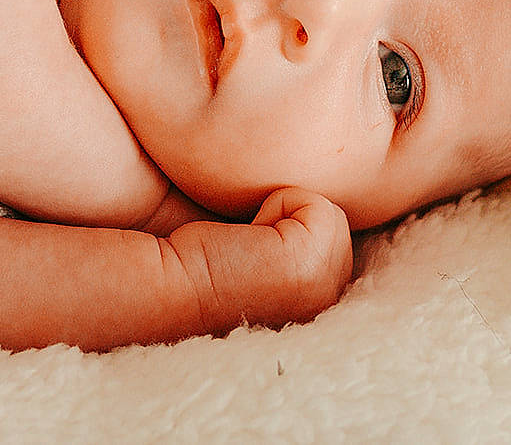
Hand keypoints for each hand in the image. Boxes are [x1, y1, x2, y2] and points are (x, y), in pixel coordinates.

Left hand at [166, 187, 352, 331]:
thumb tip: (322, 206)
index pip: (336, 240)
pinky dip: (279, 205)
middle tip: (250, 245)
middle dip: (291, 219)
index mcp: (324, 307)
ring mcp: (324, 288)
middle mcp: (330, 303)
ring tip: (251, 242)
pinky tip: (250, 236)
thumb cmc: (211, 264)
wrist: (174, 283)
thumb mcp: (274, 255)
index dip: (293, 228)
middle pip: (336, 222)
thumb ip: (306, 243)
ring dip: (284, 213)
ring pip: (328, 213)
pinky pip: (316, 204)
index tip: (257, 250)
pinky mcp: (308, 263)